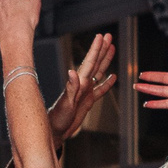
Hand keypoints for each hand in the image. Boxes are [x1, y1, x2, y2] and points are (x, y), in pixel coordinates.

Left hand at [47, 32, 117, 150]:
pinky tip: (113, 77)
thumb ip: (71, 88)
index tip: (101, 36)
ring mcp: (85, 92)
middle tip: (109, 36)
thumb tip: (72, 72)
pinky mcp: (87, 101)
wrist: (55, 131)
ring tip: (112, 49)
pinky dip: (107, 83)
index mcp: (79, 83)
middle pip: (95, 63)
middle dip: (102, 49)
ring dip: (105, 61)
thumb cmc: (57, 118)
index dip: (96, 49)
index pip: (89, 62)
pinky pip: (100, 90)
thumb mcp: (65, 104)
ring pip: (99, 73)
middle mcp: (82, 85)